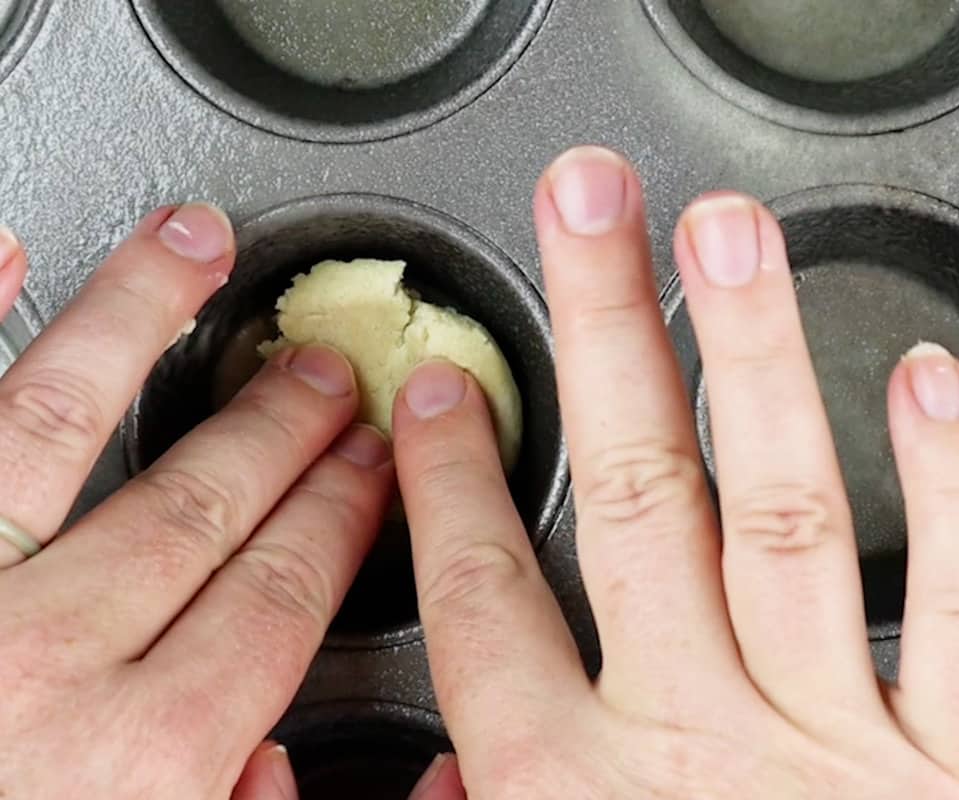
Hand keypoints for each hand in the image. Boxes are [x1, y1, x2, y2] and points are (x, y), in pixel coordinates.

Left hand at [0, 209, 461, 798]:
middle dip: (279, 426)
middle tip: (320, 371)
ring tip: (193, 245)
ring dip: (137, 321)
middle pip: (198, 504)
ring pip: (49, 419)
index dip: (342, 515)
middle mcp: (32, 667)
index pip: (278, 596)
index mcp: (132, 764)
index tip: (372, 464)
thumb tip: (267, 764)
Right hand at [393, 147, 958, 798]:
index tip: (443, 393)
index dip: (452, 480)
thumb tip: (442, 777)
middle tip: (589, 211)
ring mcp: (833, 751)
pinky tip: (923, 382)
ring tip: (727, 239)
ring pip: (785, 514)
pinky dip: (952, 488)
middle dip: (603, 328)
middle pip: (633, 498)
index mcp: (576, 797)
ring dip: (751, 354)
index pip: (485, 599)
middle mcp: (699, 752)